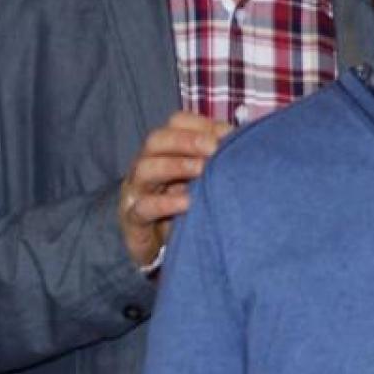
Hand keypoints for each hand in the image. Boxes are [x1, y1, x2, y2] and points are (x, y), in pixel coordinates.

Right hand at [118, 111, 230, 268]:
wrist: (161, 250)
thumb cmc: (186, 208)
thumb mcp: (202, 180)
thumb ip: (217, 159)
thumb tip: (240, 139)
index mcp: (165, 150)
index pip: (176, 123)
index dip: (200, 125)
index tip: (227, 135)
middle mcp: (146, 165)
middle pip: (157, 140)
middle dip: (187, 141)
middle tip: (213, 149)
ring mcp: (135, 192)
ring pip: (145, 169)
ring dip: (176, 166)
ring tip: (202, 170)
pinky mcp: (133, 220)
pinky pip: (143, 208)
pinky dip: (165, 203)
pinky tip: (187, 202)